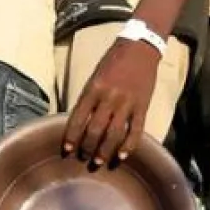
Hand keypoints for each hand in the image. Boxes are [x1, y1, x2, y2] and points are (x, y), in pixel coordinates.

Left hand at [62, 38, 161, 164]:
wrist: (140, 48)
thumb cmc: (113, 61)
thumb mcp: (95, 76)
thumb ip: (89, 98)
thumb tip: (81, 122)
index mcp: (93, 89)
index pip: (78, 118)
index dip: (72, 137)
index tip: (67, 149)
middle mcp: (109, 98)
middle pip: (95, 130)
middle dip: (87, 147)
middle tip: (83, 157)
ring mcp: (127, 103)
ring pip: (114, 134)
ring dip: (104, 150)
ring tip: (98, 161)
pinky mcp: (142, 107)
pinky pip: (135, 131)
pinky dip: (128, 146)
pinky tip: (121, 156)